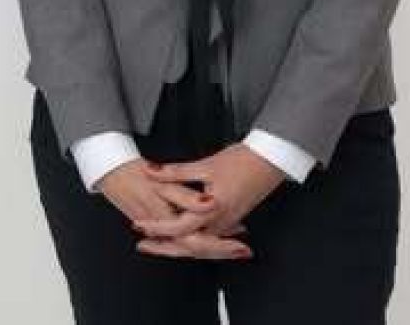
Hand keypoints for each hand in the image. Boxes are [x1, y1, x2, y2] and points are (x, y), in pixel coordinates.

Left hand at [96, 159, 250, 261]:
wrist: (271, 161)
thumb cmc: (243, 161)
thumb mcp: (205, 164)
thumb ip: (175, 171)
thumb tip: (149, 171)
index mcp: (212, 210)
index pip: (178, 227)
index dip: (156, 227)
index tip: (138, 225)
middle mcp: (220, 222)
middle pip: (187, 245)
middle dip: (164, 248)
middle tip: (142, 245)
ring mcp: (227, 223)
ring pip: (198, 244)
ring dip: (177, 245)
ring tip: (157, 242)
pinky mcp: (231, 219)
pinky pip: (208, 237)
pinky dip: (192, 239)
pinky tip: (183, 235)